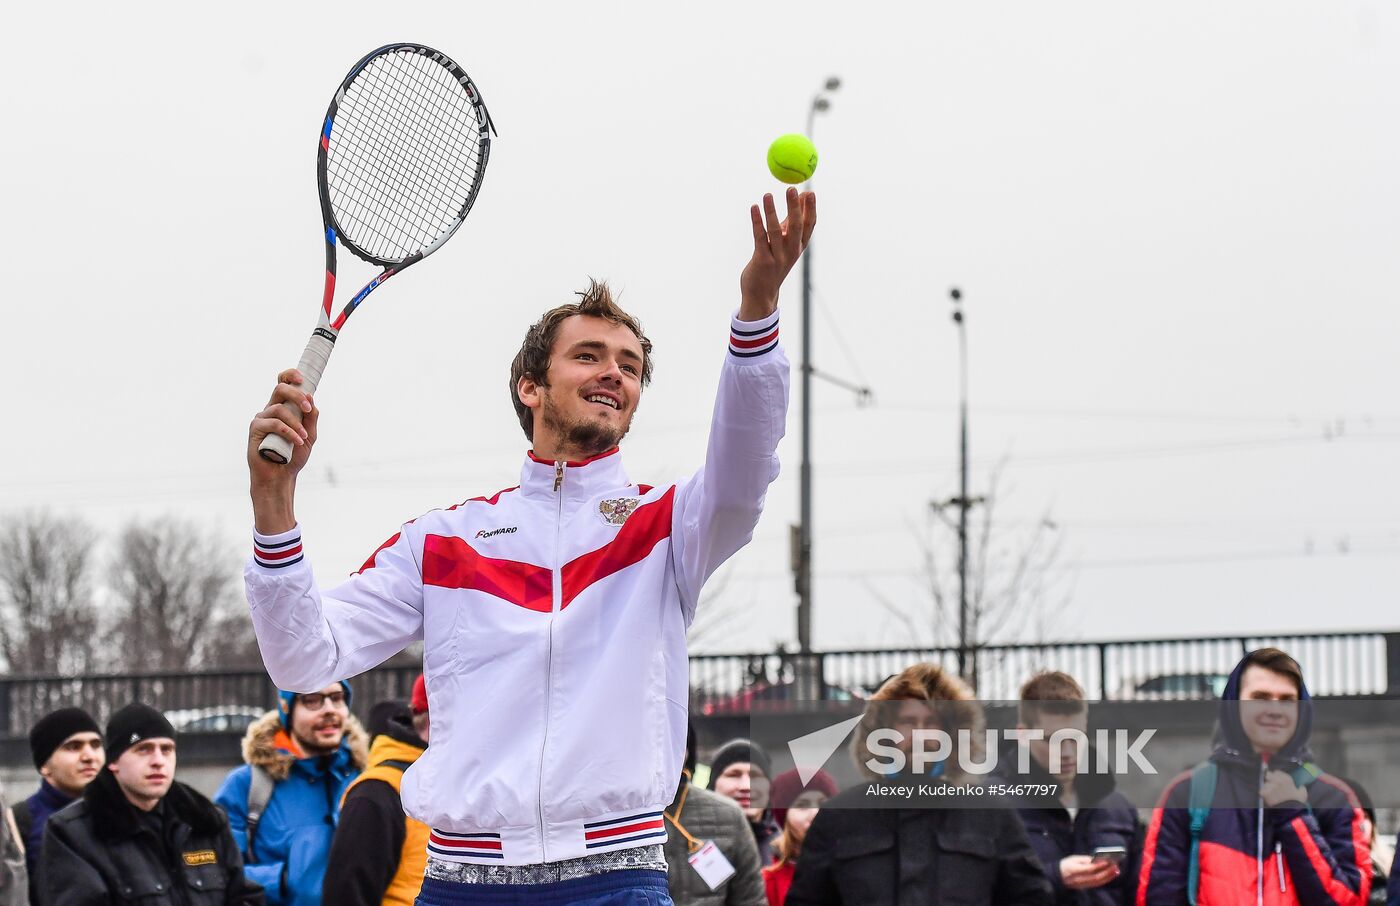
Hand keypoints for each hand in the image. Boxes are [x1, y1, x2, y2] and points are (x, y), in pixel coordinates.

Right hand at [247, 369, 317, 532]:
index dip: (290, 376)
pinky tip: (297, 441)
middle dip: (296, 395)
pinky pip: (273, 423)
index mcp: (283, 408)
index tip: (301, 378)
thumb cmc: (294, 456)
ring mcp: (262, 418)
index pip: (283, 384)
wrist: (281, 476)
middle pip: (280, 389)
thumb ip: (311, 417)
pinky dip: (288, 431)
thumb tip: (310, 396)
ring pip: (279, 409)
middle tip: (308, 408)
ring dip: (296, 423)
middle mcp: (271, 410)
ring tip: (304, 437)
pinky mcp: (255, 429)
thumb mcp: (309, 435)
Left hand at [739, 187, 816, 319]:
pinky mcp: (762, 260)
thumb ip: (793, 220)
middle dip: (795, 207)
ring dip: (771, 211)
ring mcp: (777, 257)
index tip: (810, 192)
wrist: (762, 293)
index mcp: (799, 246)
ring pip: (775, 231)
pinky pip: (759, 237)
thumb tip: (804, 195)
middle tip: (792, 189)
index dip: (811, 209)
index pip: (809, 226)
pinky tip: (754, 208)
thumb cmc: (774, 262)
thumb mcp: (786, 243)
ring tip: (768, 194)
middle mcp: (791, 251)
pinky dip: (757, 221)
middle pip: (796, 227)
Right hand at [1059, 855, 1119, 889]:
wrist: (1058, 877)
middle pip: (1095, 877)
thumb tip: (1097, 859)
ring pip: (1097, 882)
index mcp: (1074, 870)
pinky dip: (1105, 880)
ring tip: (1116, 871)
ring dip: (1108, 877)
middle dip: (1107, 872)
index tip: (1108, 861)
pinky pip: (1097, 884)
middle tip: (1115, 866)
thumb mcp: (1073, 858)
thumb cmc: (1066, 865)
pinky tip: (1111, 876)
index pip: (1089, 869)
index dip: (1099, 866)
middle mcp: (1079, 879)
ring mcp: (1082, 884)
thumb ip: (1085, 859)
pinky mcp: (1085, 887)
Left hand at [1260, 769, 1307, 806]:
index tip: (1277, 780)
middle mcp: (1276, 780)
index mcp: (1286, 778)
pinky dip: (1264, 794)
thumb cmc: (1297, 802)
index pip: (1277, 772)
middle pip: (1268, 775)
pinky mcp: (1265, 793)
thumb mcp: (1302, 794)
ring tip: (1271, 794)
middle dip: (1269, 778)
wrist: (1289, 810)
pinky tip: (1268, 797)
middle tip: (1272, 784)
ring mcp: (1269, 786)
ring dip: (1267, 787)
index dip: (1276, 776)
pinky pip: (1262, 791)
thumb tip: (1301, 786)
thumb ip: (1301, 788)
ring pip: (1265, 784)